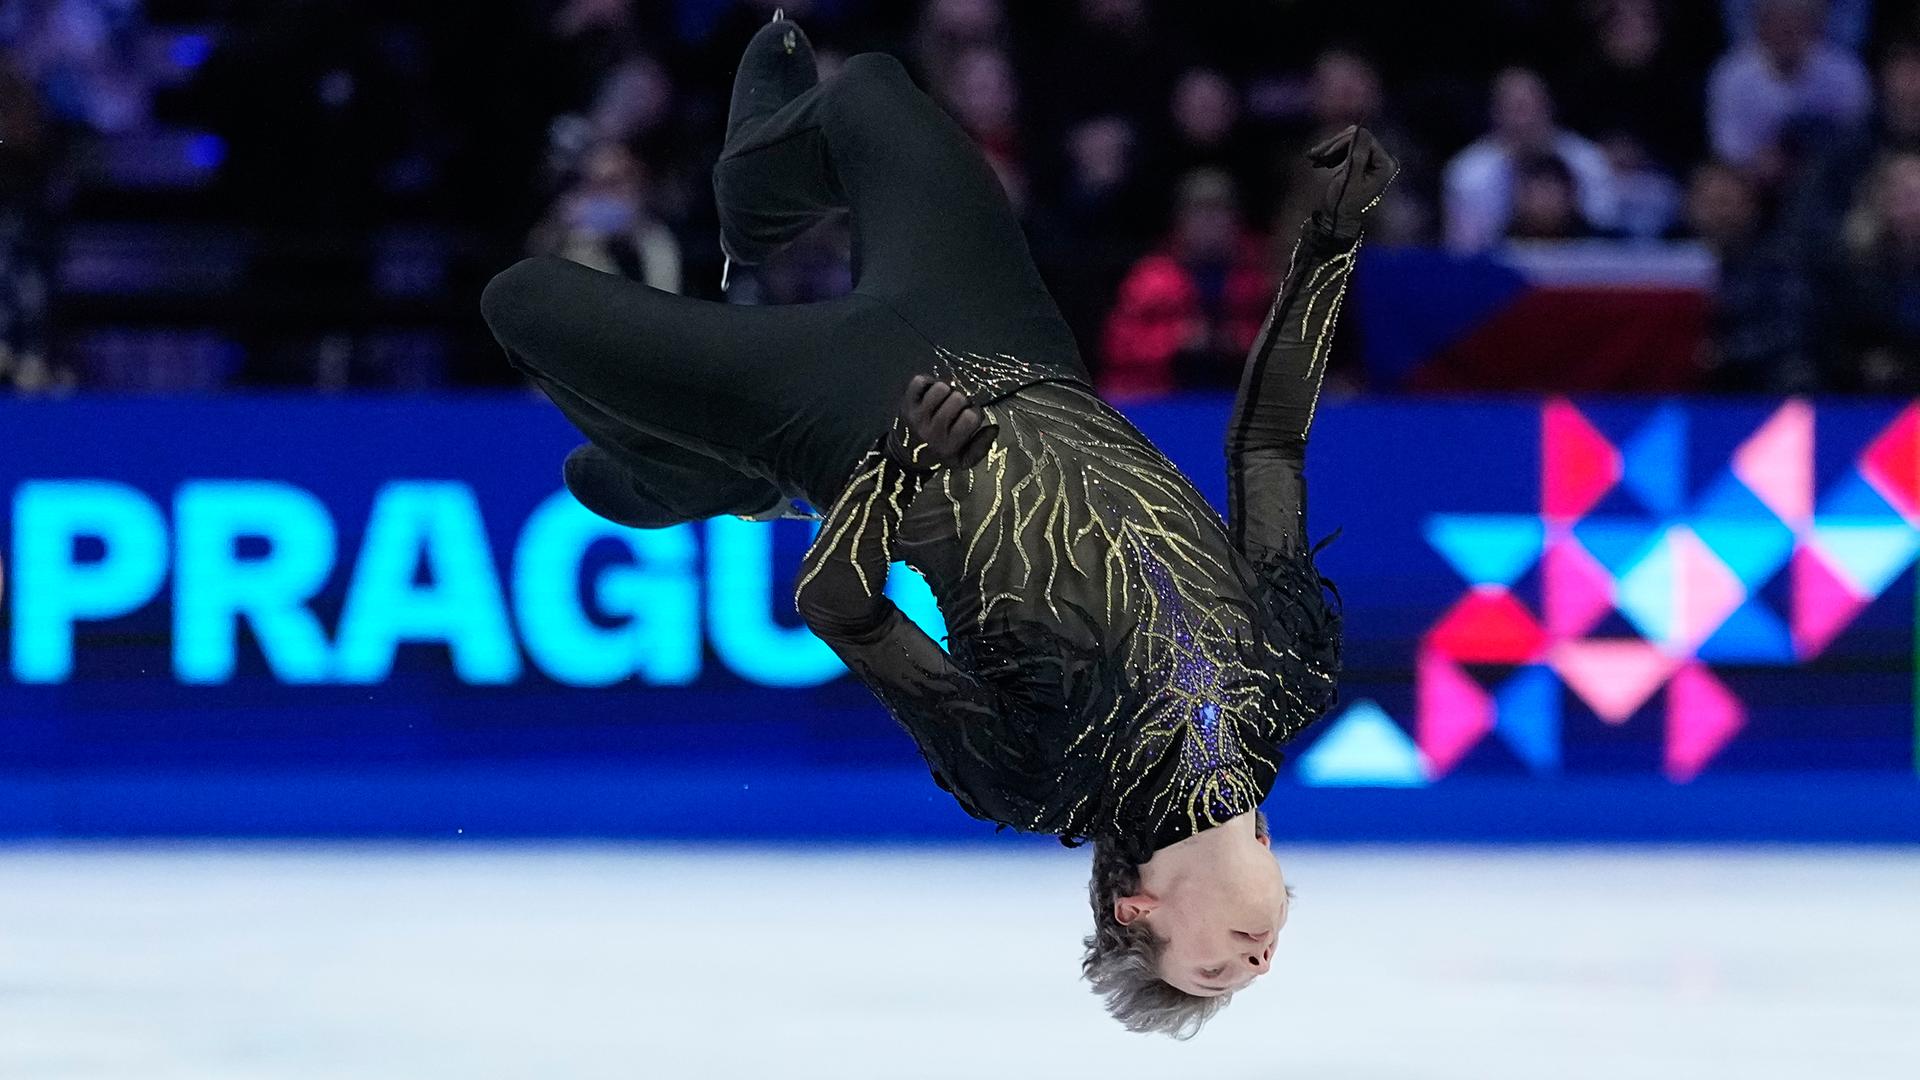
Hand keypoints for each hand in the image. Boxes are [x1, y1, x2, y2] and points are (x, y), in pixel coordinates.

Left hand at [894, 374, 996, 469]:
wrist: (905, 458)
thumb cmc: (939, 456)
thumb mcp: (963, 461)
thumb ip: (982, 447)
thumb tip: (994, 427)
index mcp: (949, 445)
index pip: (971, 418)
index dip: (975, 413)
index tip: (970, 417)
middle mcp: (932, 430)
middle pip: (957, 399)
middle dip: (962, 401)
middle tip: (957, 408)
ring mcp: (917, 416)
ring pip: (940, 388)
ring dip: (947, 390)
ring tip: (945, 399)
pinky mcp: (906, 404)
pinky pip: (920, 381)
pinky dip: (928, 382)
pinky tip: (931, 392)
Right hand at [1308, 125, 1398, 239]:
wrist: (1339, 220)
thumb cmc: (1344, 203)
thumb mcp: (1350, 178)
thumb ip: (1357, 153)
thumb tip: (1360, 129)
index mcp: (1385, 164)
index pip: (1365, 139)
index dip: (1343, 142)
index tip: (1323, 153)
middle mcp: (1383, 160)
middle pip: (1358, 138)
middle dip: (1335, 145)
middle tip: (1314, 154)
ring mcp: (1374, 161)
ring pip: (1351, 142)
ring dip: (1331, 149)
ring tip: (1314, 157)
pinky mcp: (1364, 162)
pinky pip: (1348, 149)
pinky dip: (1334, 154)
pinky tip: (1320, 161)